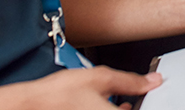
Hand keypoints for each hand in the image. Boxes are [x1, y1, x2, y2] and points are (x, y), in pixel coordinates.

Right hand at [14, 66, 161, 108]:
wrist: (31, 105)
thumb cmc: (59, 95)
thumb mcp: (100, 78)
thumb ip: (130, 81)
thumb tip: (152, 81)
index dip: (148, 102)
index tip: (151, 95)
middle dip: (134, 105)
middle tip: (138, 95)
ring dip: (124, 109)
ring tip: (124, 100)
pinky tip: (111, 106)